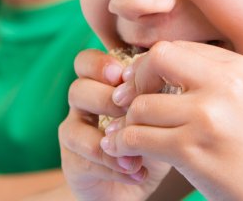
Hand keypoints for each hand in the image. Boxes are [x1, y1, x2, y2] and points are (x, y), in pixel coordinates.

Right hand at [58, 49, 169, 200]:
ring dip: (109, 138)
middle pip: (77, 89)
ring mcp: (75, 135)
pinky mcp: (74, 164)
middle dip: (106, 99)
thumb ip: (158, 94)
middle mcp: (83, 107)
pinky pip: (85, 161)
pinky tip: (138, 172)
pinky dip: (114, 166)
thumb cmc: (153, 137)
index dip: (99, 65)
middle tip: (131, 111)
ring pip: (73, 128)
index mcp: (101, 85)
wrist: (140, 179)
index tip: (122, 76)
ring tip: (138, 152)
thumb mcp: (160, 113)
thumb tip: (169, 80)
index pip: (86, 62)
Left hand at [104, 41, 242, 199]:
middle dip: (136, 81)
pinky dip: (125, 146)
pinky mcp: (192, 151)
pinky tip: (126, 152)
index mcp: (240, 67)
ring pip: (140, 105)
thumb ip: (213, 79)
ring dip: (129, 123)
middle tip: (130, 104)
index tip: (144, 87)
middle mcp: (225, 85)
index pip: (177, 48)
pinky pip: (138, 138)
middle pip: (156, 59)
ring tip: (130, 136)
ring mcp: (208, 117)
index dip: (152, 66)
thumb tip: (157, 63)